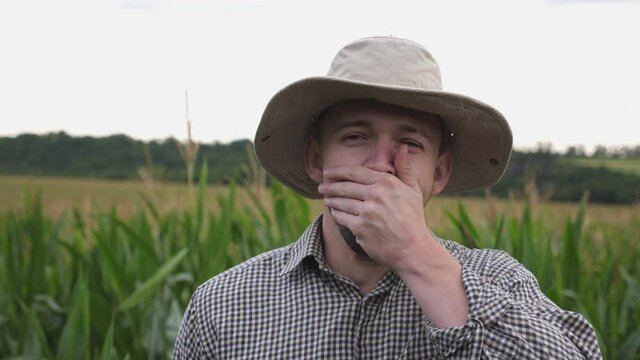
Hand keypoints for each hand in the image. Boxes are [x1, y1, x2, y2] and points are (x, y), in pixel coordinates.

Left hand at [318, 144, 431, 270]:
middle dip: (330, 186)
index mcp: (387, 183)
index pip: (356, 173)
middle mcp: (376, 195)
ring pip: (341, 202)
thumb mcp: (413, 190)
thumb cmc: (413, 219)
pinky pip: (342, 218)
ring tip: (326, 199)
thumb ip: (404, 168)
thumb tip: (402, 147)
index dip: (338, 172)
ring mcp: (367, 212)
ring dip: (331, 200)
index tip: (328, 172)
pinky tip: (334, 212)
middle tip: (321, 186)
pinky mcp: (360, 228)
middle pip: (345, 187)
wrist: (413, 249)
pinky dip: (336, 214)